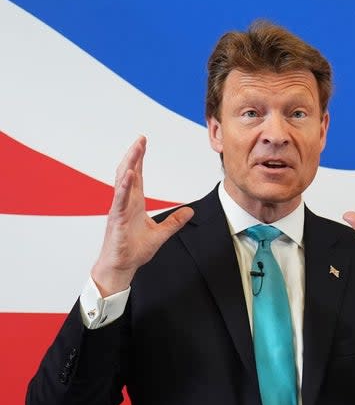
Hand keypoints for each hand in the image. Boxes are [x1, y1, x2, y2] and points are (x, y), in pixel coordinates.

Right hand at [90, 137, 193, 295]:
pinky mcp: (116, 219)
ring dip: (129, 164)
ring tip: (135, 149)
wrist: (122, 266)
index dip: (139, 160)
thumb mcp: (161, 234)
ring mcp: (119, 209)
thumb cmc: (134, 250)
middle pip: (129, 173)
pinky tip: (129, 175)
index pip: (137, 177)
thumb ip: (174, 222)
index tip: (143, 143)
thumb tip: (189, 211)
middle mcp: (125, 202)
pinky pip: (120, 199)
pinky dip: (124, 186)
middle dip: (134, 155)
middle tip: (140, 139)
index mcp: (134, 203)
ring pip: (123, 182)